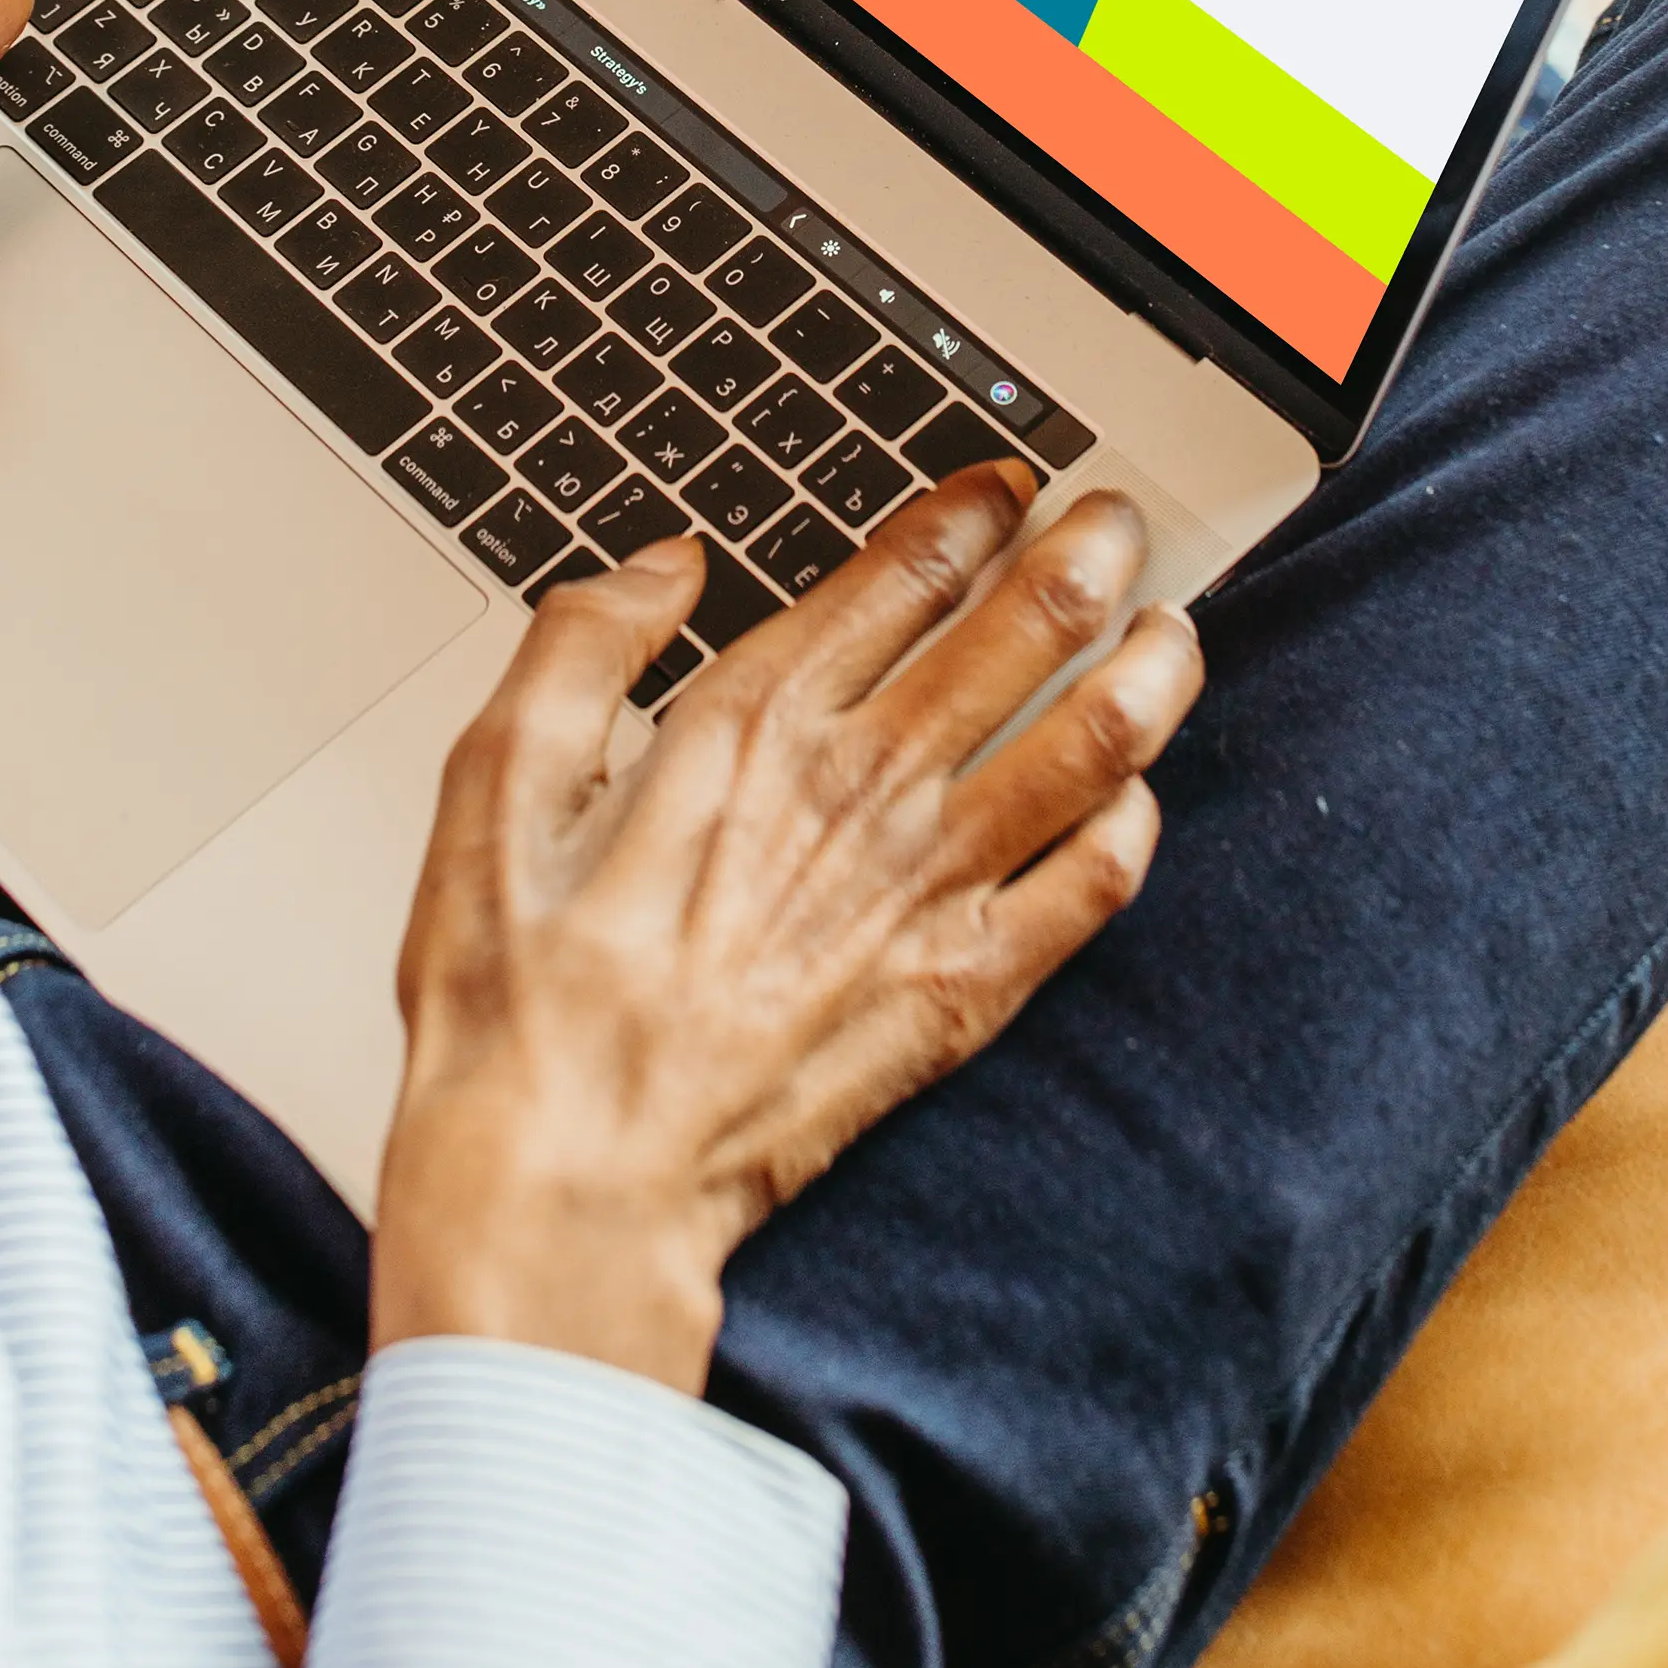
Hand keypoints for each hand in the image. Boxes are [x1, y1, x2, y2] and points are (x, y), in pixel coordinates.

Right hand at [371, 471, 1202, 1394]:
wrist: (569, 1182)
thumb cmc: (517, 995)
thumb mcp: (493, 780)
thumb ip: (580, 643)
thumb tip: (665, 563)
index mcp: (754, 720)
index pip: (906, 571)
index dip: (974, 510)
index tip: (1006, 485)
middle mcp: (860, 789)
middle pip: (1026, 628)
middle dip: (1091, 551)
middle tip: (1119, 517)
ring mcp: (924, 892)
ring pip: (1091, 742)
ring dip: (1149, 666)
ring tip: (1173, 624)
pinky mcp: (960, 992)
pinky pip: (1089, 888)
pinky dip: (1132, 826)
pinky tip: (1138, 797)